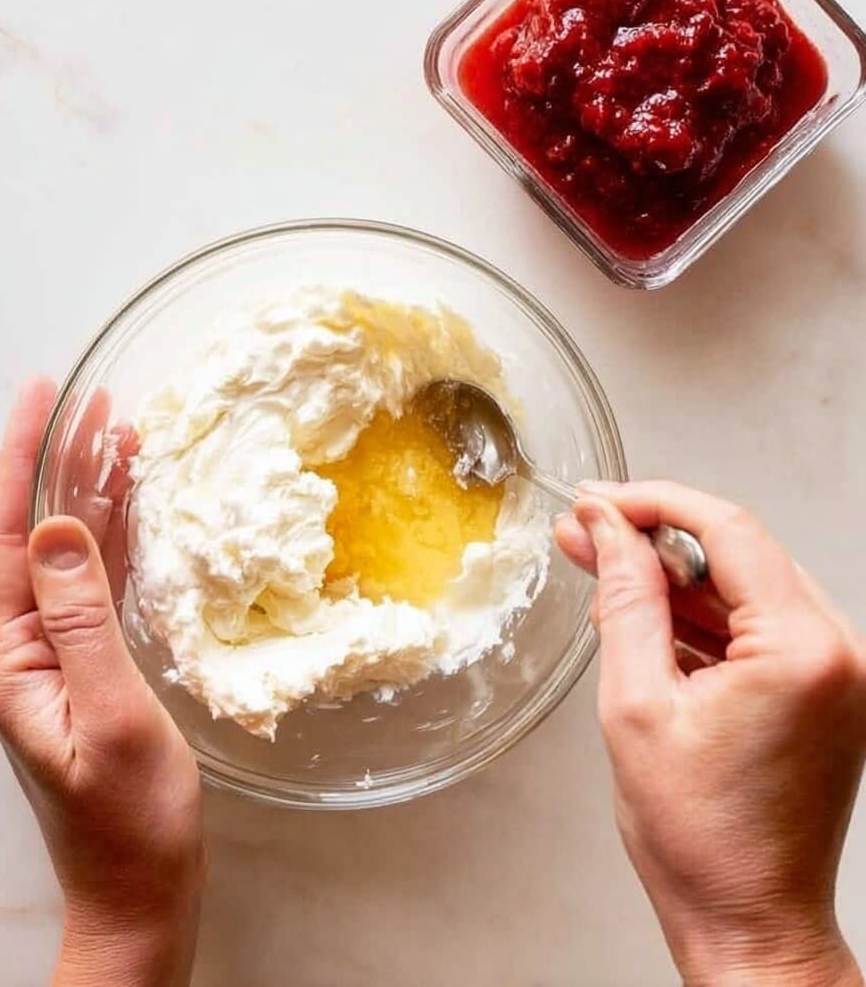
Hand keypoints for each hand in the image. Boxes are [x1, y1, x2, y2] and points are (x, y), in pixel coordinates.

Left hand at [0, 380, 204, 986]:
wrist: (139, 890)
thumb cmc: (128, 818)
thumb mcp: (110, 715)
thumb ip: (80, 619)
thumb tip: (52, 526)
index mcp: (12, 657)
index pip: (7, 536)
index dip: (22, 459)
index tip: (43, 396)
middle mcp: (23, 647)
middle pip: (33, 532)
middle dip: (59, 460)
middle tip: (95, 398)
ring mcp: (54, 655)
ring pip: (66, 551)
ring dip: (89, 490)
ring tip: (120, 431)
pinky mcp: (88, 665)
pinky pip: (96, 582)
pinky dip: (115, 534)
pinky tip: (134, 504)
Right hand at [556, 482, 865, 986]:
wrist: (749, 922)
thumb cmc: (702, 841)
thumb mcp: (637, 705)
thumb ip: (625, 600)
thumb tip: (609, 531)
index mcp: (804, 651)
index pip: (728, 530)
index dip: (653, 503)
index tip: (600, 501)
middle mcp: (837, 652)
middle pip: (738, 552)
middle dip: (654, 537)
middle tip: (585, 530)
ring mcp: (836, 672)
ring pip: (743, 587)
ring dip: (671, 577)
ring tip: (598, 566)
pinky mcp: (821, 691)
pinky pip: (755, 627)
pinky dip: (698, 617)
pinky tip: (640, 614)